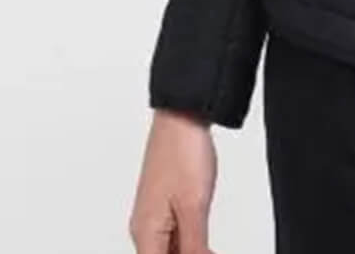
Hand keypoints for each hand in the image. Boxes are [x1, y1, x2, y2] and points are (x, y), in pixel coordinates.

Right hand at [128, 109, 219, 253]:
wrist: (181, 115)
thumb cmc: (182, 152)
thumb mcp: (194, 207)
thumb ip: (194, 246)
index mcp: (145, 233)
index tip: (205, 253)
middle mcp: (144, 228)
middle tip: (210, 248)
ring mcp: (154, 216)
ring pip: (169, 250)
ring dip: (190, 251)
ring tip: (210, 246)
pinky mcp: (165, 204)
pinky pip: (174, 236)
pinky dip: (190, 242)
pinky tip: (206, 243)